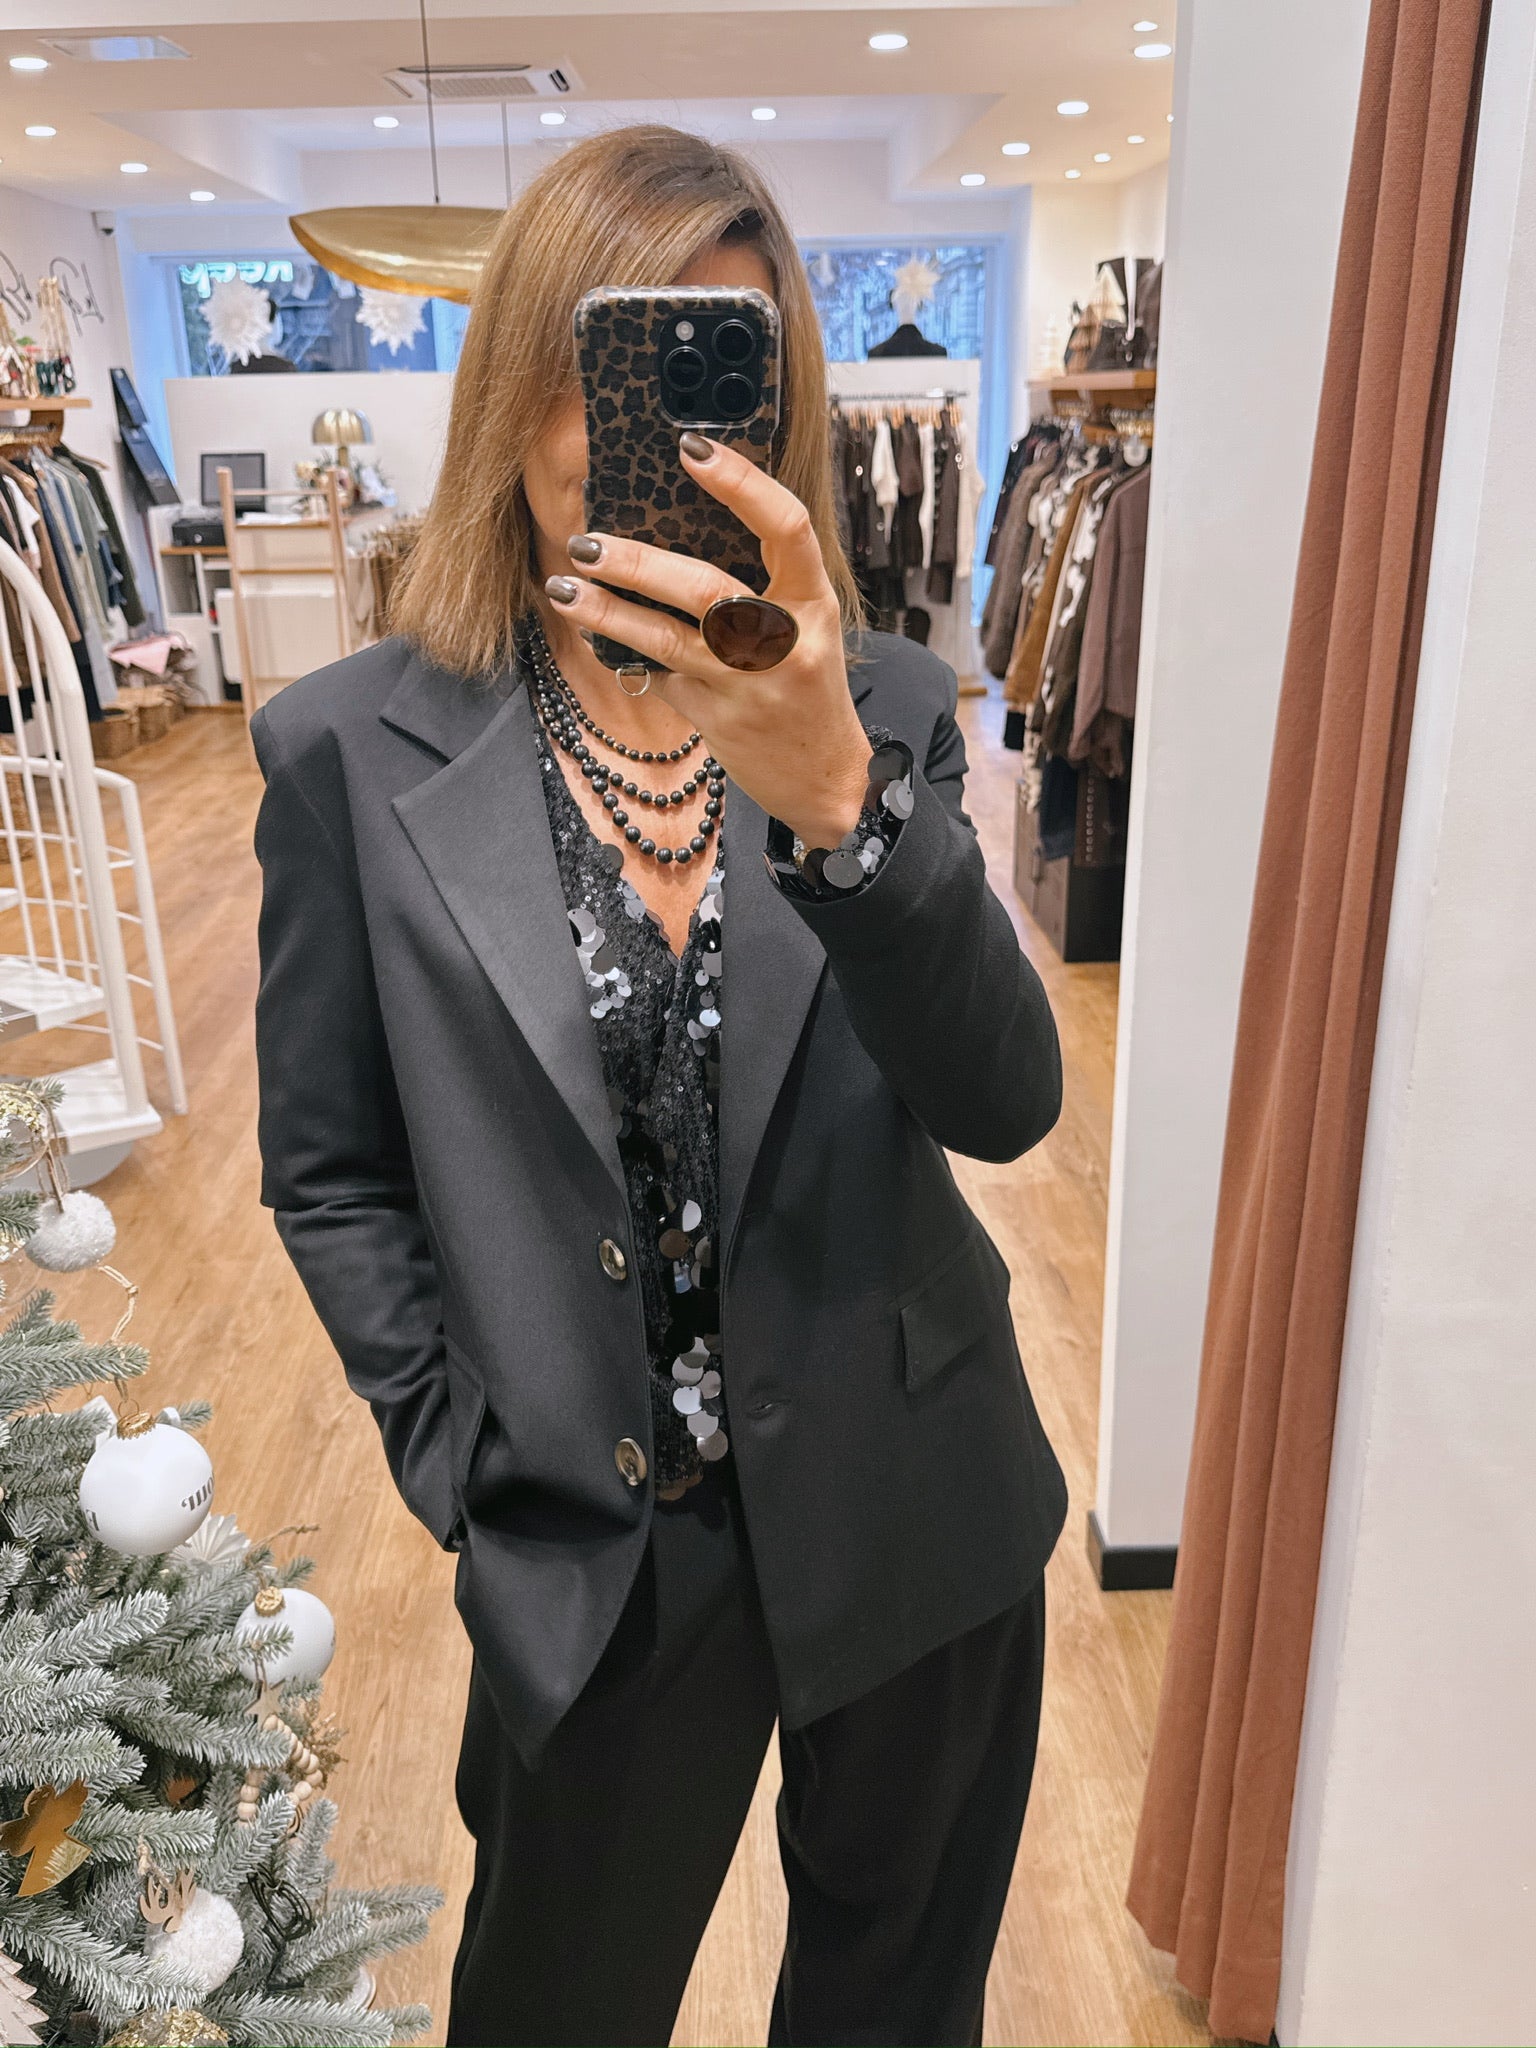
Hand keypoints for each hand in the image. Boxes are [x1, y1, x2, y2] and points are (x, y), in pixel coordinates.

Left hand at [545, 436, 871, 849]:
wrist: (827, 777)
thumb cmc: (806, 686)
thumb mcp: (804, 627)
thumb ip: (762, 585)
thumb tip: (676, 533)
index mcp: (814, 602)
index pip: (787, 525)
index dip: (740, 483)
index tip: (691, 447)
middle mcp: (786, 641)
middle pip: (706, 588)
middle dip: (638, 564)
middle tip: (587, 541)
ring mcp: (750, 685)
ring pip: (667, 639)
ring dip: (608, 613)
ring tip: (564, 588)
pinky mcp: (719, 720)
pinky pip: (661, 679)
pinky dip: (627, 658)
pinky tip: (595, 639)